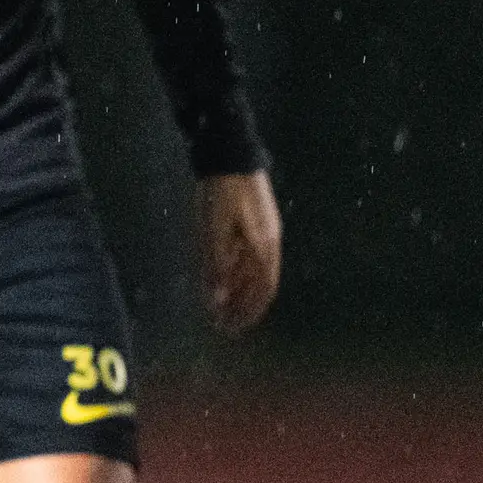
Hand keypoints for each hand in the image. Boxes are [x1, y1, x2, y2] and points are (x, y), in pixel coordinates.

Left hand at [199, 169, 281, 333]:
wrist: (230, 156)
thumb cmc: (222, 193)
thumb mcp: (215, 230)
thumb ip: (217, 265)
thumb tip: (217, 299)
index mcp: (264, 246)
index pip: (262, 289)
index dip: (249, 310)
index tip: (234, 327)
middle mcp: (268, 243)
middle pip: (259, 284)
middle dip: (243, 307)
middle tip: (225, 325)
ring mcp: (263, 232)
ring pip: (253, 272)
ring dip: (238, 292)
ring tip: (221, 309)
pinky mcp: (253, 224)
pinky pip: (248, 256)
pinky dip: (236, 273)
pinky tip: (222, 281)